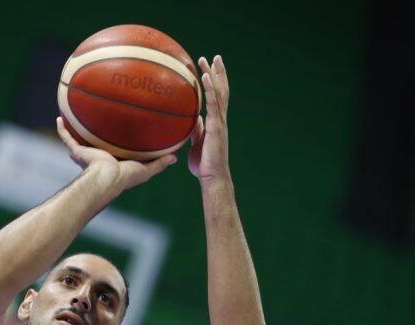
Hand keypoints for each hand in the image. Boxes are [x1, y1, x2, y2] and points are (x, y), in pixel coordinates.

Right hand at [56, 117, 176, 193]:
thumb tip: (175, 157)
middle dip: (97, 137)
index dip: (119, 146)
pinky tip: (60, 117)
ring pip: (80, 140)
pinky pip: (67, 138)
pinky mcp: (78, 152)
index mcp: (114, 163)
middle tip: (100, 122)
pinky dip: (63, 129)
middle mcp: (98, 159)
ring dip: (77, 130)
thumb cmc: (126, 178)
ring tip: (75, 115)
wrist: (106, 178)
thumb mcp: (146, 170)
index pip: (116, 153)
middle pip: (97, 145)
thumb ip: (159, 164)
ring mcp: (87, 155)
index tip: (122, 135)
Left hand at [188, 55, 229, 182]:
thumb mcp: (197, 143)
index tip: (210, 69)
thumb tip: (193, 120)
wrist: (212, 177)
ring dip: (215, 75)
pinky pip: (213, 104)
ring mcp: (220, 122)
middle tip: (215, 57)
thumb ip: (197, 130)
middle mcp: (220, 119)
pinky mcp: (216, 127)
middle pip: (222, 91)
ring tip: (211, 59)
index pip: (217, 98)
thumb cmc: (204, 164)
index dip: (216, 83)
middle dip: (219, 74)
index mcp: (216, 123)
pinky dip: (210, 89)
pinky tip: (205, 77)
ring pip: (220, 94)